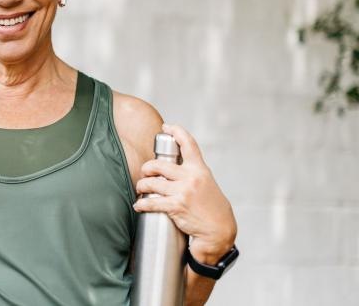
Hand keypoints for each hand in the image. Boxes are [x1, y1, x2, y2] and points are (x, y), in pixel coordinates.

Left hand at [133, 123, 236, 263]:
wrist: (219, 230)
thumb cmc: (212, 208)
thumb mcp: (207, 183)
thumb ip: (193, 173)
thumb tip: (174, 166)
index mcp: (200, 169)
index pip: (188, 143)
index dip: (176, 131)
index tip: (166, 127)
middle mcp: (191, 177)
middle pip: (158, 164)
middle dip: (147, 168)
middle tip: (145, 173)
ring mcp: (183, 192)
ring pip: (152, 182)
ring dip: (141, 185)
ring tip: (141, 188)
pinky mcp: (176, 207)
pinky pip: (152, 202)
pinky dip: (141, 204)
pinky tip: (139, 205)